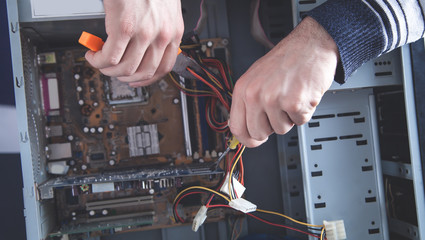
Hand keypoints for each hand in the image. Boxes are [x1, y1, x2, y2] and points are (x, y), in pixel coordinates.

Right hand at [85, 0, 183, 86]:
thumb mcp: (164, 11)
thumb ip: (159, 31)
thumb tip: (145, 50)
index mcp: (174, 33)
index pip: (164, 68)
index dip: (147, 79)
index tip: (137, 81)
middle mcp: (161, 35)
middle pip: (143, 72)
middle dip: (124, 76)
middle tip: (113, 71)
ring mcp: (144, 33)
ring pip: (125, 68)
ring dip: (108, 70)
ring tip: (99, 61)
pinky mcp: (124, 27)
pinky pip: (109, 56)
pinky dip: (98, 60)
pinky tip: (92, 54)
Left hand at [229, 17, 338, 146]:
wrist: (311, 45)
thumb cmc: (286, 59)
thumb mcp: (256, 77)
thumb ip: (248, 102)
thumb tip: (244, 127)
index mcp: (243, 89)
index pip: (236, 127)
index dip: (246, 138)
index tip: (252, 140)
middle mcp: (255, 94)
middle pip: (258, 134)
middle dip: (270, 127)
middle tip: (278, 109)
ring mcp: (274, 99)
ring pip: (280, 130)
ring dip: (289, 117)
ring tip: (291, 96)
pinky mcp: (294, 103)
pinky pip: (299, 122)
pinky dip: (304, 111)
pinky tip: (302, 94)